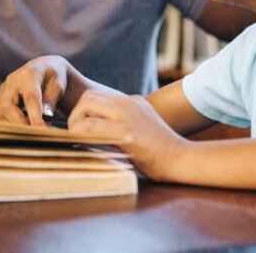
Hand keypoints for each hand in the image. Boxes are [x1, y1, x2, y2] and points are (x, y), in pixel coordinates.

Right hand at [0, 55, 69, 125]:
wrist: (45, 68)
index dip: (35, 117)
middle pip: (7, 106)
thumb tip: (44, 118)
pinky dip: (9, 125)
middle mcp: (11, 81)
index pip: (30, 98)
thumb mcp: (59, 85)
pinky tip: (23, 129)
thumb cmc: (54, 76)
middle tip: (36, 134)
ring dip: (14, 126)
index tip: (42, 130)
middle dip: (20, 123)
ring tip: (31, 132)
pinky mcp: (0, 99)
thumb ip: (50, 101)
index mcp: (29, 73)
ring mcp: (3, 90)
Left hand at [68, 92, 185, 180]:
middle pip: (88, 96)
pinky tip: (83, 145)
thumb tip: (100, 134)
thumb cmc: (162, 152)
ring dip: (75, 123)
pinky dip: (80, 134)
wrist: (180, 159)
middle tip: (76, 134)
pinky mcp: (124, 131)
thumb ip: (126, 124)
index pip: (100, 97)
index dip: (85, 112)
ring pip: (86, 105)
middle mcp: (129, 104)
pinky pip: (91, 125)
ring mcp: (127, 115)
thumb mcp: (144, 128)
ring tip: (77, 140)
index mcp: (134, 102)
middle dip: (76, 114)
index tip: (82, 128)